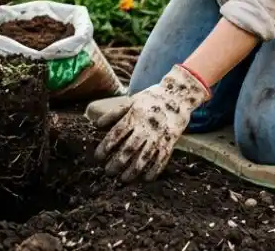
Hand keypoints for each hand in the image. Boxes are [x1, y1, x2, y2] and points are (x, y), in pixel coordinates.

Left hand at [93, 64, 209, 181]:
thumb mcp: (131, 101)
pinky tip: (146, 179)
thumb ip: (114, 113)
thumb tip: (97, 125)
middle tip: (108, 172)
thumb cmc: (150, 99)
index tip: (98, 157)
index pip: (117, 134)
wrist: (178, 95)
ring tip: (123, 179)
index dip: (106, 146)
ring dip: (133, 170)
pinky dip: (154, 170)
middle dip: (118, 162)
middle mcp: (146, 127)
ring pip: (145, 156)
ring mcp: (159, 136)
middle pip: (129, 148)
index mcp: (134, 116)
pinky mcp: (170, 142)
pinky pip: (162, 159)